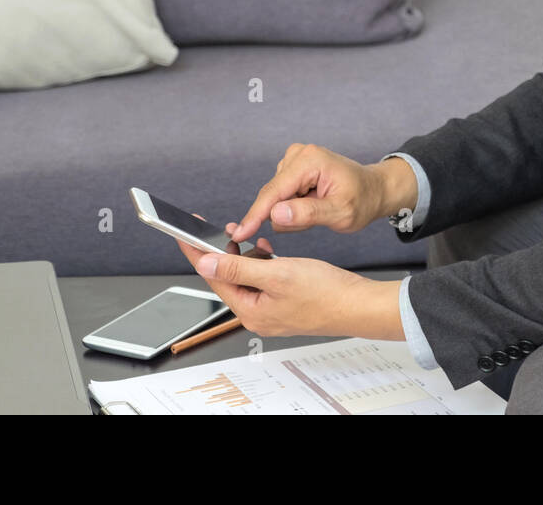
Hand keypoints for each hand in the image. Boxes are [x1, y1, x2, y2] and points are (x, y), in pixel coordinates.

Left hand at [177, 238, 404, 339]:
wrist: (358, 305)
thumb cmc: (326, 293)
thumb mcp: (278, 273)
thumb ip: (239, 267)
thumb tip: (207, 261)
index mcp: (250, 311)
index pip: (214, 277)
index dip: (197, 253)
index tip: (183, 235)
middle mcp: (257, 314)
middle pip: (227, 278)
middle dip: (221, 252)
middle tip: (215, 228)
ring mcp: (271, 310)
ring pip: (245, 277)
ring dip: (242, 255)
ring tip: (242, 236)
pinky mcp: (284, 303)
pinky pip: (262, 281)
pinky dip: (260, 262)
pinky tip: (266, 250)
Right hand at [227, 143, 416, 241]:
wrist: (373, 190)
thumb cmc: (362, 199)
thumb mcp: (340, 213)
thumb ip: (307, 214)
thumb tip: (276, 215)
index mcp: (309, 160)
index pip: (273, 192)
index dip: (255, 215)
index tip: (240, 234)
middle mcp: (298, 155)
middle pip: (272, 195)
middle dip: (285, 215)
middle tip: (314, 220)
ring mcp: (294, 160)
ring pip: (276, 199)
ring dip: (292, 213)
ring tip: (318, 212)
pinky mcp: (292, 169)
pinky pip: (281, 196)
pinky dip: (293, 208)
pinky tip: (312, 207)